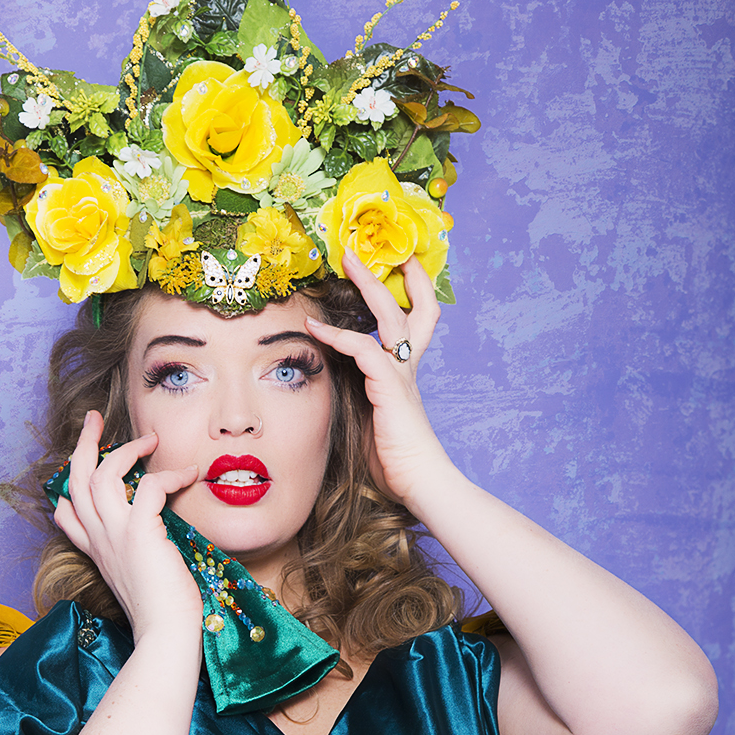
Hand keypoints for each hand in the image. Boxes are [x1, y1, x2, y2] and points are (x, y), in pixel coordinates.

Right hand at [52, 411, 204, 642]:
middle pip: (75, 480)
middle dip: (83, 445)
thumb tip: (155, 538)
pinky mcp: (139, 533)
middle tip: (94, 419)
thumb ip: (138, 554)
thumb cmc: (163, 613)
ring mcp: (115, 535)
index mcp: (97, 552)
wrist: (165, 634)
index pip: (67, 514)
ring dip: (125, 450)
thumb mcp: (140, 578)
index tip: (84, 467)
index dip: (69, 487)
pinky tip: (189, 474)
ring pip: (100, 474)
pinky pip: (148, 487)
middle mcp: (99, 540)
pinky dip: (169, 475)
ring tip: (151, 439)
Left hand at [305, 249, 443, 509]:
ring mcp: (401, 375)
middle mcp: (407, 368)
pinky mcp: (390, 387)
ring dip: (368, 286)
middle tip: (366, 249)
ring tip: (346, 261)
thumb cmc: (395, 462)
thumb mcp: (369, 421)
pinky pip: (363, 349)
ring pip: (389, 317)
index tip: (394, 269)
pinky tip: (315, 329)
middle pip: (408, 308)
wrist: (420, 484)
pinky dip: (339, 336)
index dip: (407, 294)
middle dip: (392, 275)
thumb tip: (331, 382)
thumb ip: (356, 396)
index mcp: (404, 375)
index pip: (412, 324)